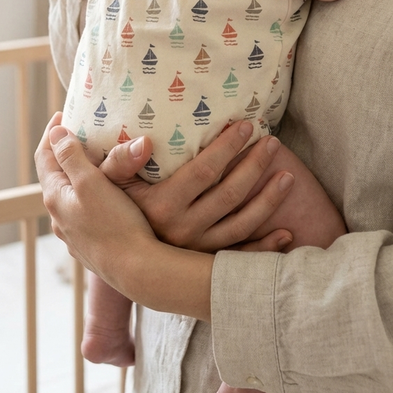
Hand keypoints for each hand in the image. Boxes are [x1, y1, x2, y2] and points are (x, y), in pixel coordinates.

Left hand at [35, 114, 156, 280]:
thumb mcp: (91, 183)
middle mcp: (60, 216)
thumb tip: (56, 134)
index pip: (45, 156)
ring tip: (98, 158)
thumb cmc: (114, 223)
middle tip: (83, 131)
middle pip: (57, 175)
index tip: (63, 115)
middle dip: (67, 151)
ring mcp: (75, 232)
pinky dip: (92, 192)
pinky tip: (108, 193)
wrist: (136, 270)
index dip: (52, 133)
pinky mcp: (91, 243)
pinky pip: (85, 209)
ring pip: (72, 194)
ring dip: (80, 173)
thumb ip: (72, 157)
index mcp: (56, 197)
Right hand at [98, 121, 295, 252]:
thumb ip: (119, 160)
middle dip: (254, 166)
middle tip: (272, 142)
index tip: (247, 125)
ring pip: (241, 224)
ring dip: (268, 200)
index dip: (227, 148)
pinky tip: (288, 232)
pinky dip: (267, 247)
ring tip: (288, 176)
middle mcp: (182, 231)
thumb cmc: (110, 211)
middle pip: (228, 194)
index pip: (203, 171)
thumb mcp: (104, 184)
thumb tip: (144, 141)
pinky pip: (242, 258)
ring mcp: (196, 252)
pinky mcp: (205, 266)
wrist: (114, 260)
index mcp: (161, 206)